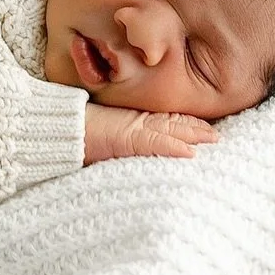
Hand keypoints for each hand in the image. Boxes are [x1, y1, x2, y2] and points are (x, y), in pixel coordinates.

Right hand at [83, 103, 218, 164]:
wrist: (57, 128)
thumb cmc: (75, 131)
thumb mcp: (103, 135)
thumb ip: (121, 137)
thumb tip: (128, 146)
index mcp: (131, 122)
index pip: (165, 122)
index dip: (185, 124)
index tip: (204, 129)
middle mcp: (135, 122)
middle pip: (172, 124)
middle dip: (196, 130)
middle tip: (217, 135)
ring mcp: (132, 128)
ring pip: (170, 130)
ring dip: (193, 135)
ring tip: (213, 139)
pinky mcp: (126, 138)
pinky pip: (154, 143)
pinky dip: (173, 148)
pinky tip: (189, 152)